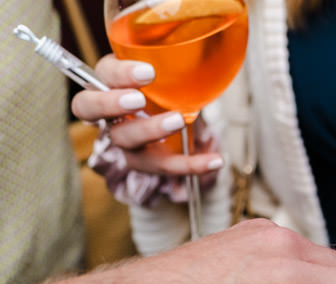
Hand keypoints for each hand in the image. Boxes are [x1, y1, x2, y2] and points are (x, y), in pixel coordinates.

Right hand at [72, 56, 222, 177]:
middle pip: (89, 109)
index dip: (118, 75)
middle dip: (111, 104)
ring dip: (150, 130)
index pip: (98, 75)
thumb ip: (161, 55)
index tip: (147, 72)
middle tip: (137, 100)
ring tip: (177, 120)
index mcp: (106, 82)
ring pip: (125, 139)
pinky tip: (214, 160)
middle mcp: (108, 112)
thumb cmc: (160, 87)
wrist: (175, 119)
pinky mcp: (146, 162)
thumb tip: (186, 33)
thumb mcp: (159, 66)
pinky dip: (191, 165)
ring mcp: (124, 140)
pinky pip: (164, 166)